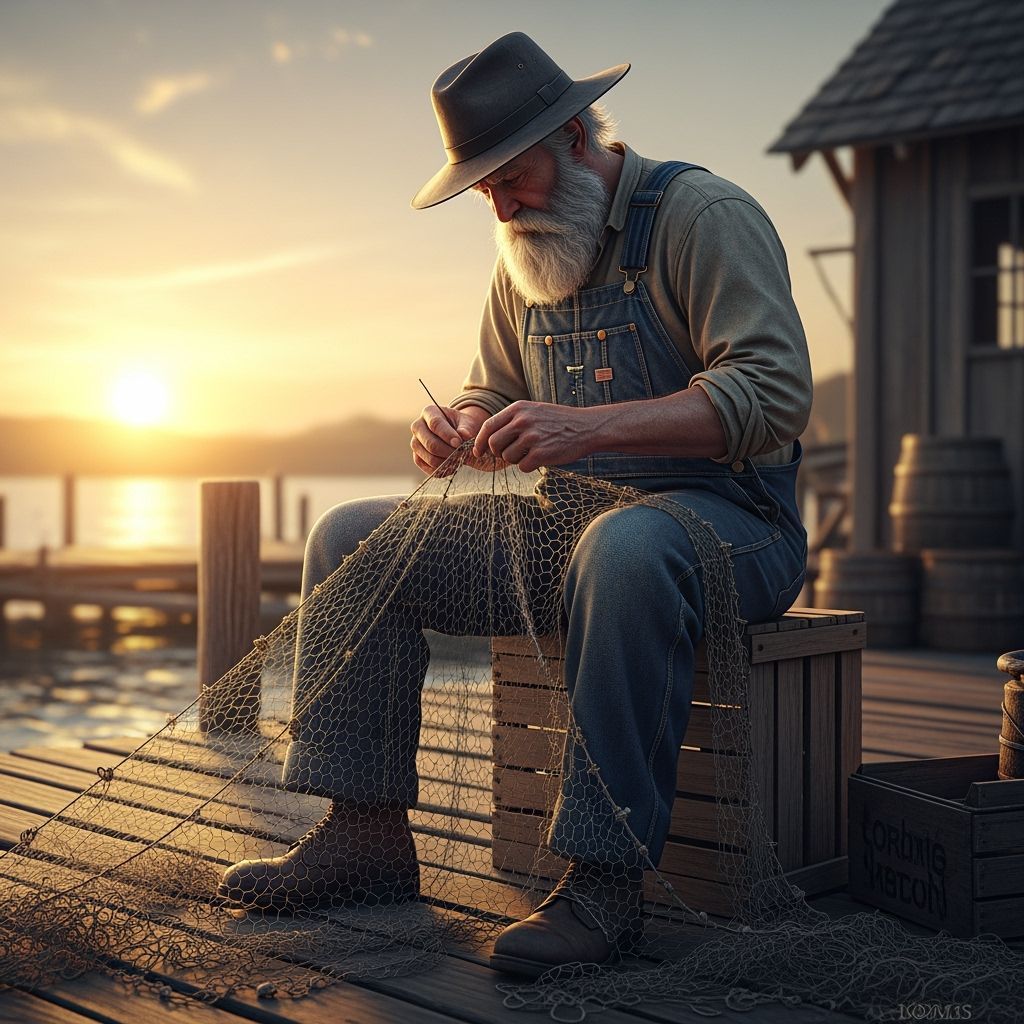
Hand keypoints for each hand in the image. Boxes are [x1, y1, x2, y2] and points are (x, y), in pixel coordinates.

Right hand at [410, 404, 488, 475]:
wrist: (458, 435)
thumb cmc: (462, 425)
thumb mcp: (467, 423)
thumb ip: (466, 428)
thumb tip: (464, 435)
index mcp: (429, 412)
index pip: (435, 424)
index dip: (447, 435)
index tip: (459, 443)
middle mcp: (418, 426)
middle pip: (430, 444)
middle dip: (448, 451)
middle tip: (462, 453)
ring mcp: (415, 443)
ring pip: (430, 458)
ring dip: (447, 462)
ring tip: (459, 459)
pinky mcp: (418, 458)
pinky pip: (429, 468)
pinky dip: (443, 469)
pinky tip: (453, 465)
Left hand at [473, 401, 594, 471]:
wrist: (586, 427)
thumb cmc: (558, 421)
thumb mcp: (533, 411)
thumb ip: (512, 421)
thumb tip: (488, 439)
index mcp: (518, 409)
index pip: (488, 426)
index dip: (479, 441)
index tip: (478, 452)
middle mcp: (522, 421)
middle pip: (493, 444)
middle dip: (497, 453)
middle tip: (508, 454)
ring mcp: (532, 437)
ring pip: (507, 457)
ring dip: (516, 459)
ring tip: (531, 452)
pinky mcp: (541, 454)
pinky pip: (522, 467)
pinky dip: (528, 466)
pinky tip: (540, 458)